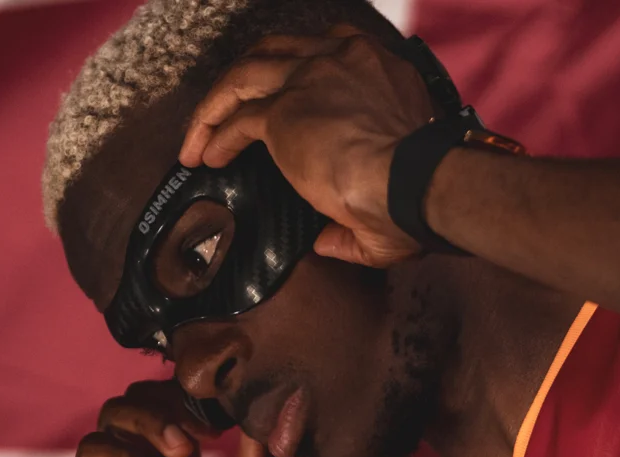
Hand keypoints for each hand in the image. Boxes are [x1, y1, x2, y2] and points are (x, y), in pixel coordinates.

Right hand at [57, 380, 278, 456]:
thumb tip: (264, 418)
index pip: (177, 414)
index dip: (197, 402)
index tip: (226, 410)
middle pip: (140, 406)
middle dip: (168, 402)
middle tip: (200, 425)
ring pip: (113, 420)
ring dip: (147, 421)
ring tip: (179, 449)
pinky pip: (89, 456)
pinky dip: (119, 455)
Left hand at [179, 26, 432, 267]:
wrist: (415, 185)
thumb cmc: (420, 190)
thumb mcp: (396, 186)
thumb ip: (357, 214)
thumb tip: (328, 240)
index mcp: (378, 69)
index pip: (326, 53)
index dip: (296, 75)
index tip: (284, 101)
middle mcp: (342, 60)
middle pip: (275, 53)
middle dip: (246, 81)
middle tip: (228, 113)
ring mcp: (309, 82)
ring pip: (244, 75)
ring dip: (216, 106)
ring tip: (199, 139)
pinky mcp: (283, 113)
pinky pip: (237, 118)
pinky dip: (215, 135)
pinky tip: (206, 158)